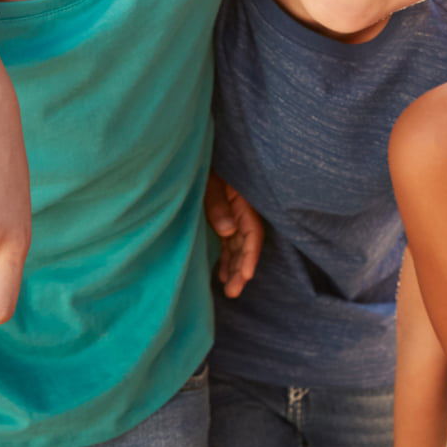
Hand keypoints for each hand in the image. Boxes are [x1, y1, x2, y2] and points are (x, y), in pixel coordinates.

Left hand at [205, 175, 262, 297]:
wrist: (194, 154)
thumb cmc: (204, 164)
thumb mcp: (210, 182)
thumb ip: (218, 205)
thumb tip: (229, 232)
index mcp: (244, 201)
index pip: (253, 233)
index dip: (251, 255)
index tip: (247, 275)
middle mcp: (241, 211)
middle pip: (246, 244)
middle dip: (242, 269)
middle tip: (234, 292)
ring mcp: (232, 215)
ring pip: (237, 246)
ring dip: (235, 267)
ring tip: (229, 290)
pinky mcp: (222, 217)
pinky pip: (228, 242)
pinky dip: (227, 258)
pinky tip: (222, 274)